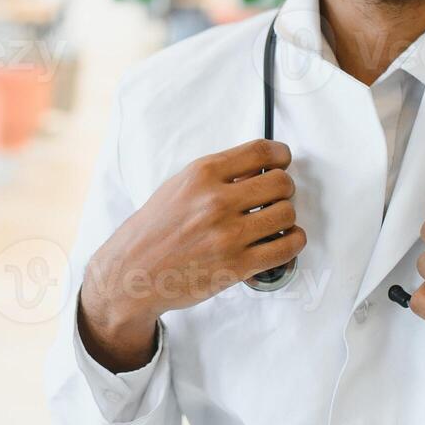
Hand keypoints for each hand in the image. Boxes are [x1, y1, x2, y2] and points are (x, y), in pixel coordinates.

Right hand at [79, 139, 304, 371]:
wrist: (132, 272)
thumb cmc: (153, 230)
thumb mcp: (178, 187)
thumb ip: (216, 176)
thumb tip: (257, 170)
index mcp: (201, 174)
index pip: (260, 152)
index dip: (280, 155)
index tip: (282, 161)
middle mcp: (216, 201)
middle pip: (280, 182)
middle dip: (283, 189)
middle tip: (275, 197)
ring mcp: (227, 235)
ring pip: (287, 214)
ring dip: (286, 217)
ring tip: (274, 222)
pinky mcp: (236, 266)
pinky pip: (286, 248)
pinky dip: (292, 242)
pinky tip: (283, 241)